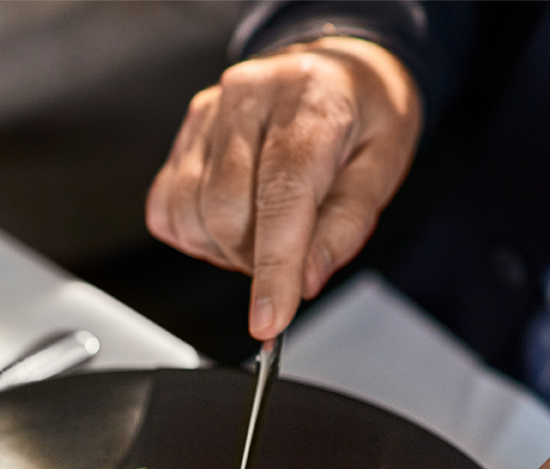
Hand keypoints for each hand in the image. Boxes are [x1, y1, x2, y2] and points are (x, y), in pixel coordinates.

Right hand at [145, 36, 420, 339]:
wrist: (337, 69)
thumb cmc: (363, 114)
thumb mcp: (383, 166)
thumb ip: (344, 225)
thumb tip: (304, 280)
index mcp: (309, 101)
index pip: (282, 195)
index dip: (273, 266)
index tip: (270, 320)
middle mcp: (248, 97)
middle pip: (226, 210)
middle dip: (254, 258)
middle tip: (290, 256)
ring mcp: (208, 112)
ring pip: (190, 212)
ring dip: (223, 248)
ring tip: (263, 234)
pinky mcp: (184, 133)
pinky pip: (167, 205)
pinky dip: (193, 234)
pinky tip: (230, 223)